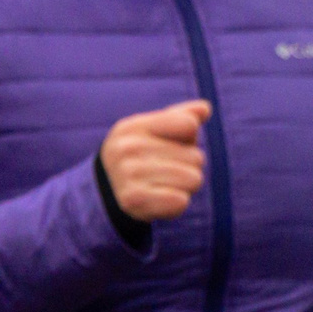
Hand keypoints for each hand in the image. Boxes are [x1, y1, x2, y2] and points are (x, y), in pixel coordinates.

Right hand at [98, 100, 210, 221]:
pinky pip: (181, 201)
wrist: (107, 190)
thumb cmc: (140, 156)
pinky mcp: (134, 200)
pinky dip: (176, 203)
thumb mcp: (153, 131)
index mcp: (133, 127)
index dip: (189, 136)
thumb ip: (179, 117)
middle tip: (166, 171)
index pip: (188, 124)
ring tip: (164, 185)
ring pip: (193, 179)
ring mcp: (129, 174)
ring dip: (185, 186)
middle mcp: (127, 148)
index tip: (171, 144)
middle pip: (196, 156)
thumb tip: (205, 108)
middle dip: (188, 166)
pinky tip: (159, 199)